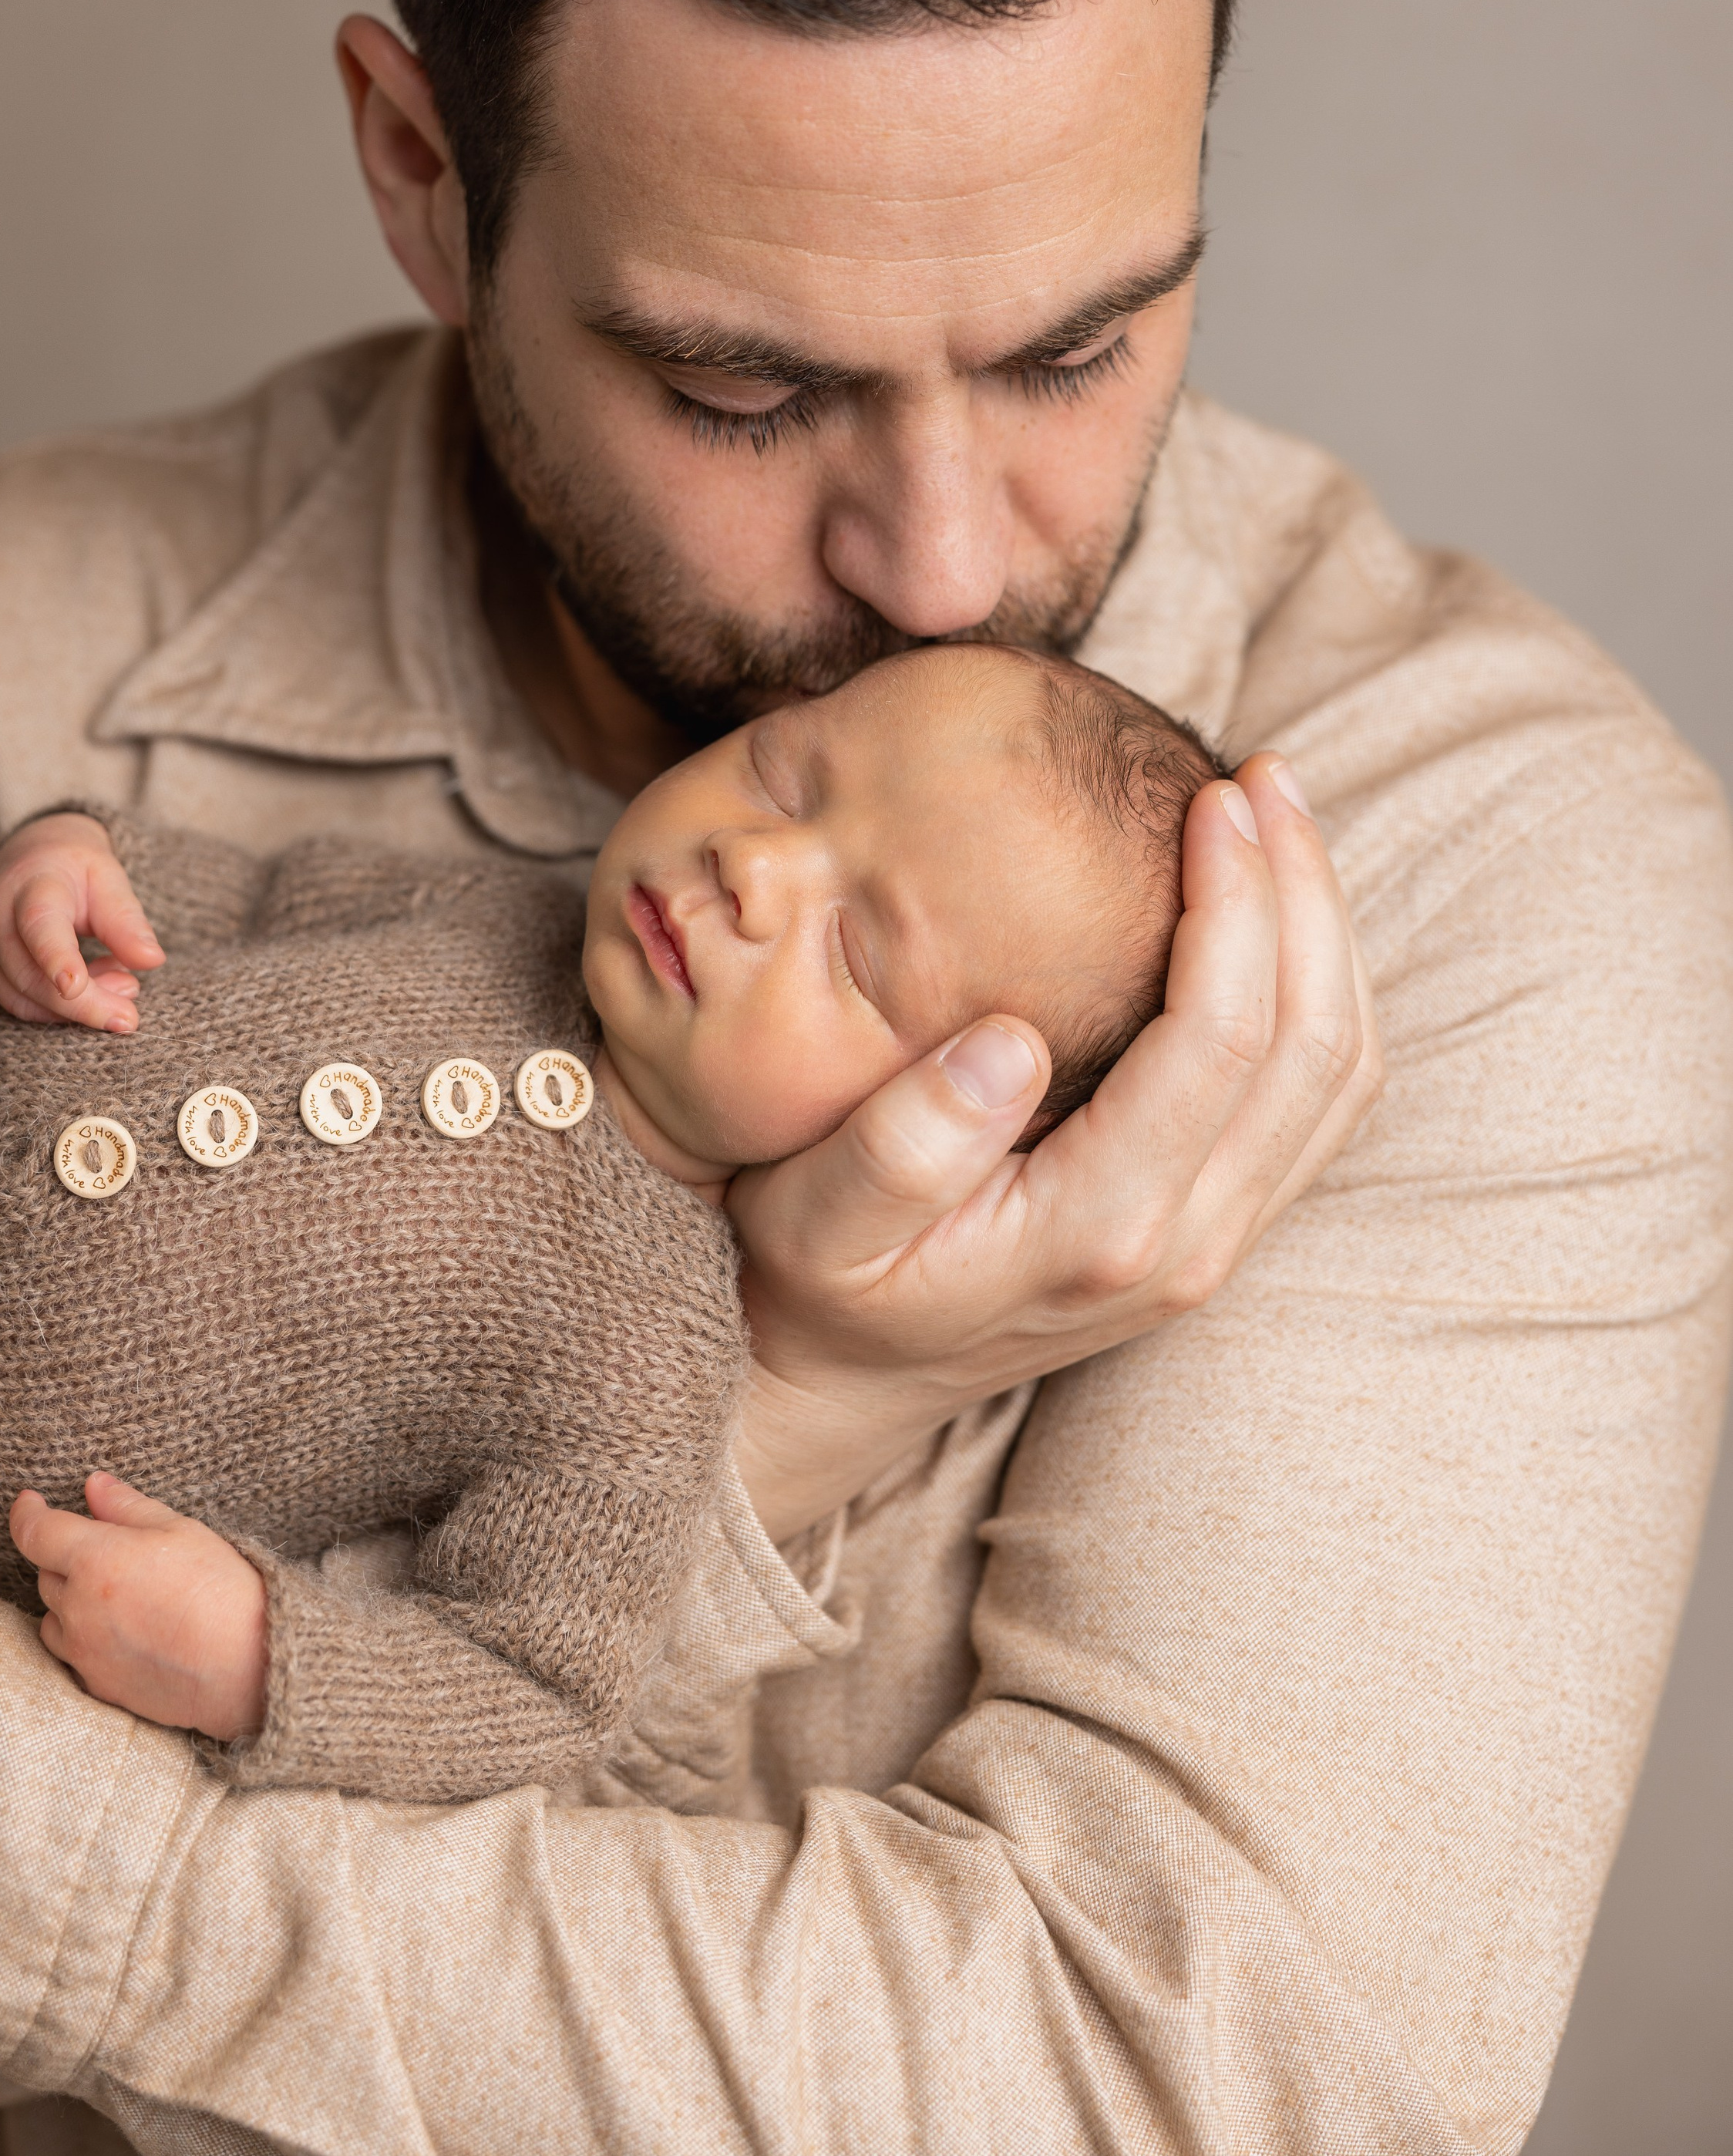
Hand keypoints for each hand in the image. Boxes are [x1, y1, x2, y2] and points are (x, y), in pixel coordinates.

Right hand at [0, 812, 164, 1032]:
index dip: (56, 958)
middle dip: (84, 1004)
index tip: (76, 987)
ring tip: (121, 986)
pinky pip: (20, 1003)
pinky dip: (59, 1009)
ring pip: (24, 998)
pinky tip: (93, 988)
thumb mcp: (108, 879)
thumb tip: (152, 961)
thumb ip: (126, 921)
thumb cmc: (75, 869)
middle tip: (129, 1017)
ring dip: (76, 1009)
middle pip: (32, 976)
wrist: (31, 858)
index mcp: (31, 886)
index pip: (38, 925)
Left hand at [9, 1474, 267, 1741]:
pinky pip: (71, 1654)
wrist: (245, 1665)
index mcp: (96, 1560)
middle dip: (65, 1555)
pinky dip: (82, 1637)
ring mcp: (84, 1652)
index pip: (35, 1532)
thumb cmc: (218, 1588)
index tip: (28, 1502)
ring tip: (111, 1593)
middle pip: (46, 1573)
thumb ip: (127, 1507)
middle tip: (106, 1548)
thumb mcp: (178, 1530)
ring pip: (52, 1617)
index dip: (25, 1512)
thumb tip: (93, 1485)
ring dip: (69, 1599)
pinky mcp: (97, 1685)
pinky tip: (120, 1630)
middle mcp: (79, 1608)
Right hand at [728, 753, 1380, 1540]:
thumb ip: (900, 1145)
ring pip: (1340, 1075)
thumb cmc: (818, 1277)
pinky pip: (1323, 1102)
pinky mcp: (1222, 1225)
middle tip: (1263, 777)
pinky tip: (1282, 907)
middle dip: (1303, 892)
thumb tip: (1008, 1038)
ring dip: (1329, 932)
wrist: (849, 1378)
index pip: (1216, 1043)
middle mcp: (1185, 1243)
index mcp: (1097, 1228)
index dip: (1236, 907)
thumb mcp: (814, 1221)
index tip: (1212, 800)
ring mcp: (1217, 1241)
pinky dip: (1324, 989)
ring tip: (1285, 815)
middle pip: (1311, 1047)